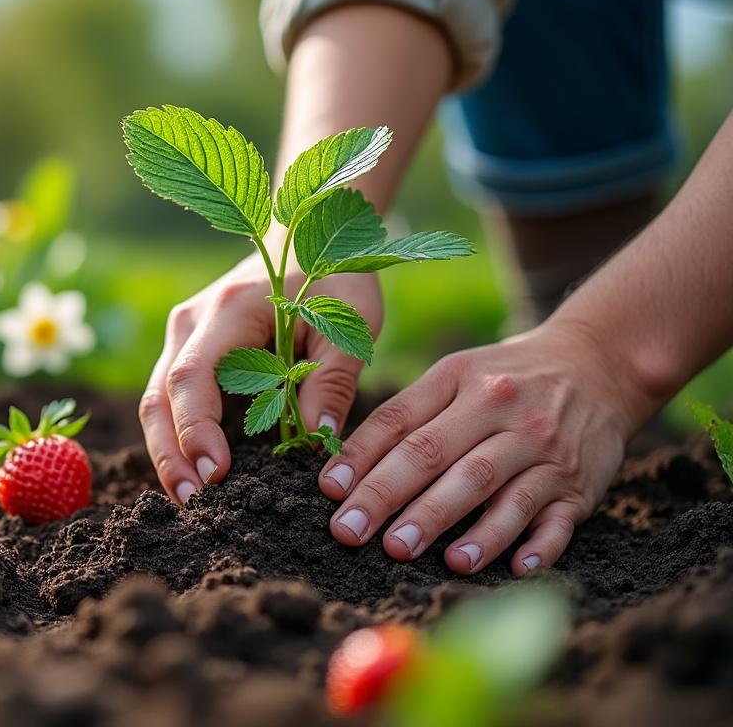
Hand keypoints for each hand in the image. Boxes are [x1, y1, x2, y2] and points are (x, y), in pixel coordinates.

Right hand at [140, 254, 382, 502]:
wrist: (305, 233)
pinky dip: (178, 439)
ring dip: (168, 453)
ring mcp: (183, 336)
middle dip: (169, 455)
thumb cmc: (333, 277)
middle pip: (159, 397)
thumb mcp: (349, 323)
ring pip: (156, 403)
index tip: (216, 474)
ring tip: (192, 501)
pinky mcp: (188, 352)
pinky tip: (197, 475)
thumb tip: (317, 440)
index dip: (197, 428)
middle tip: (193, 504)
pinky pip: (171, 401)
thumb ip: (332, 379)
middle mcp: (192, 321)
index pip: (193, 376)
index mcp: (230, 310)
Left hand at [320, 320, 646, 574]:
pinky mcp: (579, 484)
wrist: (599, 364)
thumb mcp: (455, 376)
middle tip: (353, 533)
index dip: (362, 456)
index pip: (401, 420)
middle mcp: (502, 411)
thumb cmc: (504, 380)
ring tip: (422, 557)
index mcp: (460, 380)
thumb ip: (404, 416)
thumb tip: (343, 470)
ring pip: (496, 490)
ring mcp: (543, 449)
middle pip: (440, 457)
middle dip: (392, 498)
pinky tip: (514, 567)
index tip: (330, 491)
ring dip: (461, 528)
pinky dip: (536, 544)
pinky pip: (557, 518)